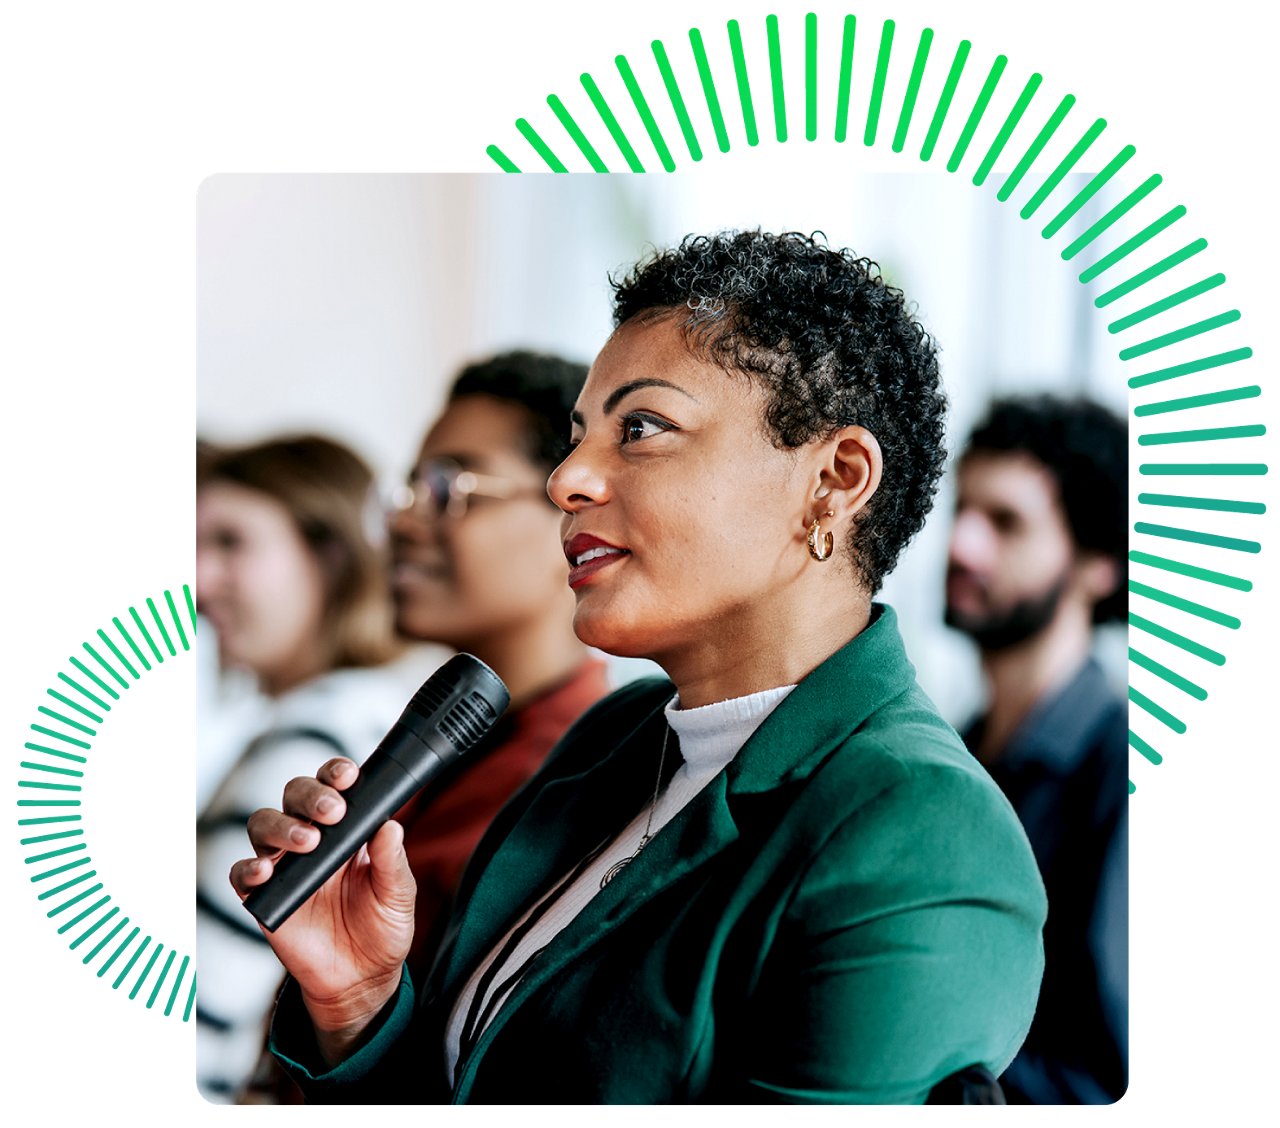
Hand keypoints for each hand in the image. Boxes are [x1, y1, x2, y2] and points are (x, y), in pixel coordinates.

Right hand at [229, 757, 415, 1064]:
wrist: (361, 979)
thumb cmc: (382, 927)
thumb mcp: (398, 894)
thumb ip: (393, 860)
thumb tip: (391, 824)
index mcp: (347, 827)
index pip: (335, 785)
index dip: (336, 773)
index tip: (348, 776)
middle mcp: (312, 837)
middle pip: (295, 794)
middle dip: (311, 795)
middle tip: (332, 813)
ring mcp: (285, 865)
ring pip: (264, 824)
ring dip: (283, 826)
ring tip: (308, 842)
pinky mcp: (264, 896)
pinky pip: (242, 874)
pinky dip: (249, 869)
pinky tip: (266, 872)